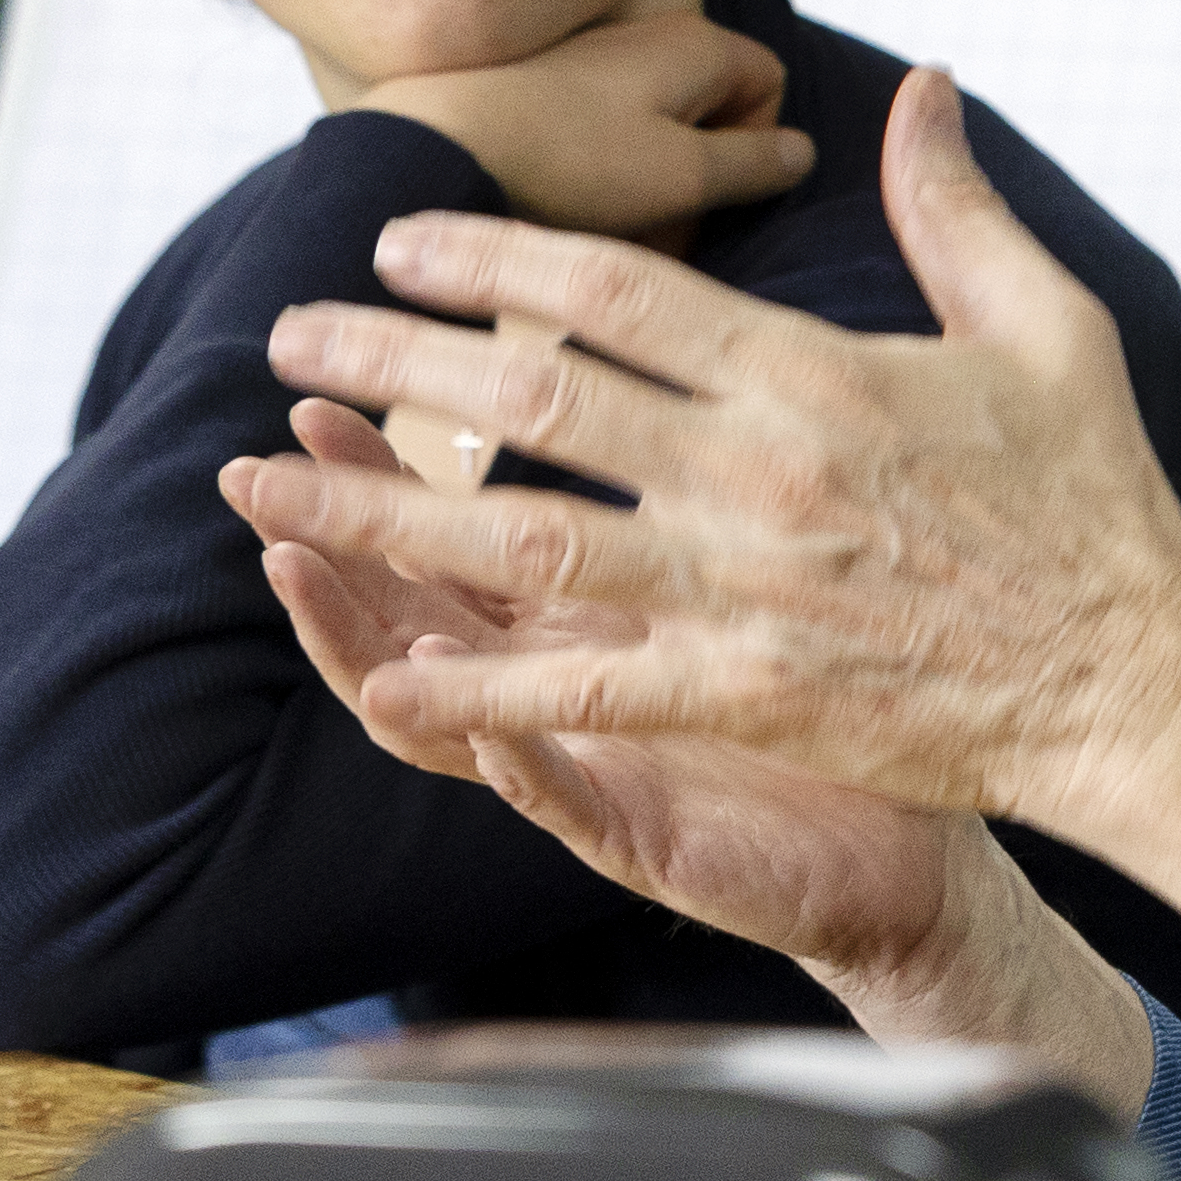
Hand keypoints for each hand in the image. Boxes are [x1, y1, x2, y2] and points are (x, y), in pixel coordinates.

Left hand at [227, 66, 1180, 838]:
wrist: (1137, 678)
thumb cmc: (1095, 502)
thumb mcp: (1045, 324)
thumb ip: (956, 205)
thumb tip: (920, 87)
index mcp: (811, 374)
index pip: (610, 290)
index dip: (488, 256)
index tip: (399, 239)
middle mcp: (754, 473)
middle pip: (528, 399)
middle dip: (387, 360)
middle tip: (285, 334)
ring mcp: (740, 590)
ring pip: (517, 535)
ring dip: (376, 505)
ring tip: (265, 483)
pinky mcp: (745, 694)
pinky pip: (581, 685)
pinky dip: (474, 686)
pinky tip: (379, 679)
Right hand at [233, 404, 1151, 1107]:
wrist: (922, 849)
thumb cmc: (858, 695)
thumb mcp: (771, 562)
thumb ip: (716, 455)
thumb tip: (684, 331)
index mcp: (593, 608)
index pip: (461, 524)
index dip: (388, 463)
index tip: (329, 387)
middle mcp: (570, 685)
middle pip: (417, 603)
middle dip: (334, 532)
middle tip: (258, 465)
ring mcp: (597, 763)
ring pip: (443, 709)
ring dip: (366, 639)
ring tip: (297, 570)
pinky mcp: (647, 838)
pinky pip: (561, 795)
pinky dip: (507, 752)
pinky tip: (459, 705)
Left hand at [358, 11, 811, 240]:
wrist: (427, 152)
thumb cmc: (560, 161)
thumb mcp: (681, 174)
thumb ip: (755, 163)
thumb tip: (800, 154)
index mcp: (694, 43)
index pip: (770, 87)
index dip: (756, 147)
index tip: (712, 189)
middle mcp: (646, 41)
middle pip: (714, 118)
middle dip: (700, 183)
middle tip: (662, 229)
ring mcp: (592, 70)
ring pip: (657, 142)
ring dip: (650, 197)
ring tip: (607, 234)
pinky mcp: (545, 102)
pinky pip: (604, 150)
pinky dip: (601, 191)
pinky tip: (566, 222)